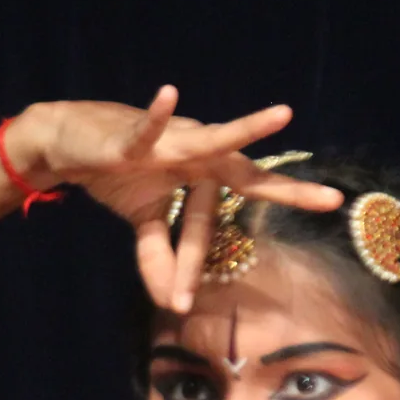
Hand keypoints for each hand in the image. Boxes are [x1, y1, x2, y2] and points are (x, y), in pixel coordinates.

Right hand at [14, 87, 343, 311]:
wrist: (67, 142)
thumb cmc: (116, 174)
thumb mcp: (142, 222)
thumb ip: (160, 257)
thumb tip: (173, 305)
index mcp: (202, 172)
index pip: (234, 206)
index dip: (240, 233)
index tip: (252, 256)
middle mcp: (196, 153)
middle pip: (246, 174)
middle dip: (287, 189)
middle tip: (333, 201)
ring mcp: (169, 143)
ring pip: (212, 140)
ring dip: (245, 130)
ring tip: (281, 115)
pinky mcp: (134, 139)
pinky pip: (147, 129)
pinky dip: (157, 115)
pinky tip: (169, 94)